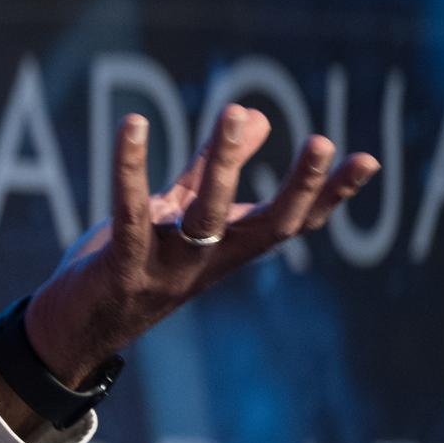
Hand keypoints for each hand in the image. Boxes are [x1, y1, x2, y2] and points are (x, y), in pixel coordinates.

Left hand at [23, 104, 379, 386]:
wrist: (75, 328)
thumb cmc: (131, 262)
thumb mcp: (176, 213)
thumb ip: (209, 168)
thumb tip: (255, 116)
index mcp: (227, 249)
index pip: (293, 223)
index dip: (330, 195)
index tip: (367, 160)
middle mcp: (208, 262)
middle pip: (266, 227)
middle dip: (297, 187)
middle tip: (321, 140)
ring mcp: (167, 268)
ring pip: (205, 218)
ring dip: (221, 167)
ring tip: (233, 114)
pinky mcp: (123, 265)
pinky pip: (131, 212)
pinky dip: (130, 167)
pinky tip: (132, 124)